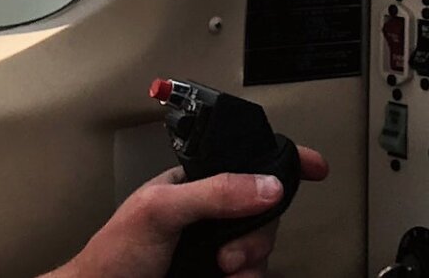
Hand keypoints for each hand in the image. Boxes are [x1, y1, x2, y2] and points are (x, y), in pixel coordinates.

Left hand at [46, 147, 329, 277]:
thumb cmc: (112, 255)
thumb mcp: (161, 210)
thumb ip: (213, 192)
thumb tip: (266, 185)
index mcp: (195, 184)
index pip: (246, 161)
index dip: (284, 163)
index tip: (316, 168)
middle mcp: (210, 215)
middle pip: (265, 211)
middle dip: (258, 235)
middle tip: (229, 254)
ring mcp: (215, 248)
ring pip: (262, 249)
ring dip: (251, 265)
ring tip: (223, 273)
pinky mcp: (218, 276)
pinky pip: (253, 275)